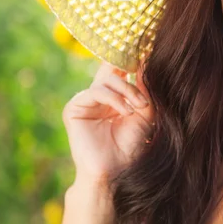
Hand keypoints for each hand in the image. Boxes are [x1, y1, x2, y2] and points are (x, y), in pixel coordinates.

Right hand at [63, 61, 154, 185]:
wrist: (116, 169)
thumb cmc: (131, 144)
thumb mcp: (145, 112)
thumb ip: (144, 89)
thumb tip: (145, 62)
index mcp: (114, 94)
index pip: (120, 67)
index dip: (132, 59)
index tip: (148, 54)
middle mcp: (98, 95)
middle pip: (111, 66)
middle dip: (131, 71)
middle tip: (144, 81)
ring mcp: (85, 100)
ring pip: (107, 79)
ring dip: (128, 90)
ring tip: (140, 106)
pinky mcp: (74, 108)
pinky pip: (96, 92)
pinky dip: (115, 99)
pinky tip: (127, 111)